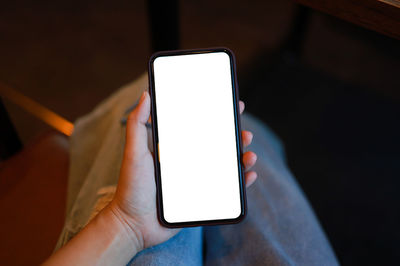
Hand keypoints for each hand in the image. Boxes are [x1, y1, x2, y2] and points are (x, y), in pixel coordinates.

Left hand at [108, 91, 257, 251]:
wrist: (133, 224)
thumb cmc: (131, 187)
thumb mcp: (134, 152)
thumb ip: (137, 124)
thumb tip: (146, 94)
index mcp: (177, 147)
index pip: (202, 127)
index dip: (219, 116)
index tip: (233, 105)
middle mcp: (189, 161)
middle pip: (219, 145)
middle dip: (236, 137)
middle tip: (245, 133)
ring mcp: (198, 179)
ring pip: (227, 165)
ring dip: (243, 158)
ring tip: (250, 156)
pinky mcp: (203, 197)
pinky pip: (228, 189)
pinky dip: (242, 182)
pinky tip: (250, 175)